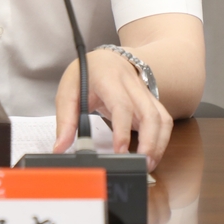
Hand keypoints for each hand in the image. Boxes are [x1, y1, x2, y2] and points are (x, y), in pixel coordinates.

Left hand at [53, 49, 173, 170]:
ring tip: (148, 164)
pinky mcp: (151, 102)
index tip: (120, 151)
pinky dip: (162, 139)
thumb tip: (60, 147)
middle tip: (141, 164)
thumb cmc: (87, 74)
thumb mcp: (68, 91)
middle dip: (150, 142)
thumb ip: (65, 120)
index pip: (122, 105)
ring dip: (159, 143)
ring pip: (161, 117)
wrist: (105, 59)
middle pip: (149, 113)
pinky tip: (152, 153)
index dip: (123, 130)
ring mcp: (145, 93)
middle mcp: (132, 85)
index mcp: (109, 79)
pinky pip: (164, 120)